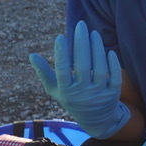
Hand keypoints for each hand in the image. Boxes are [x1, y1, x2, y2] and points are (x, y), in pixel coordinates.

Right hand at [29, 20, 130, 138]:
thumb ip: (44, 73)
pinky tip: (108, 50)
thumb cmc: (72, 99)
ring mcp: (99, 94)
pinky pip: (114, 77)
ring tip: (93, 33)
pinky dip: (112, 63)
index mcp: (66, 91)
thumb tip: (31, 55)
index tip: (60, 36)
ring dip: (97, 49)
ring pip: (100, 69)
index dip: (61, 54)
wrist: (97, 120)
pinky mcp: (113, 94)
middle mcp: (83, 93)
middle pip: (83, 66)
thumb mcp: (56, 90)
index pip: (63, 71)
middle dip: (81, 43)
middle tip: (81, 25)